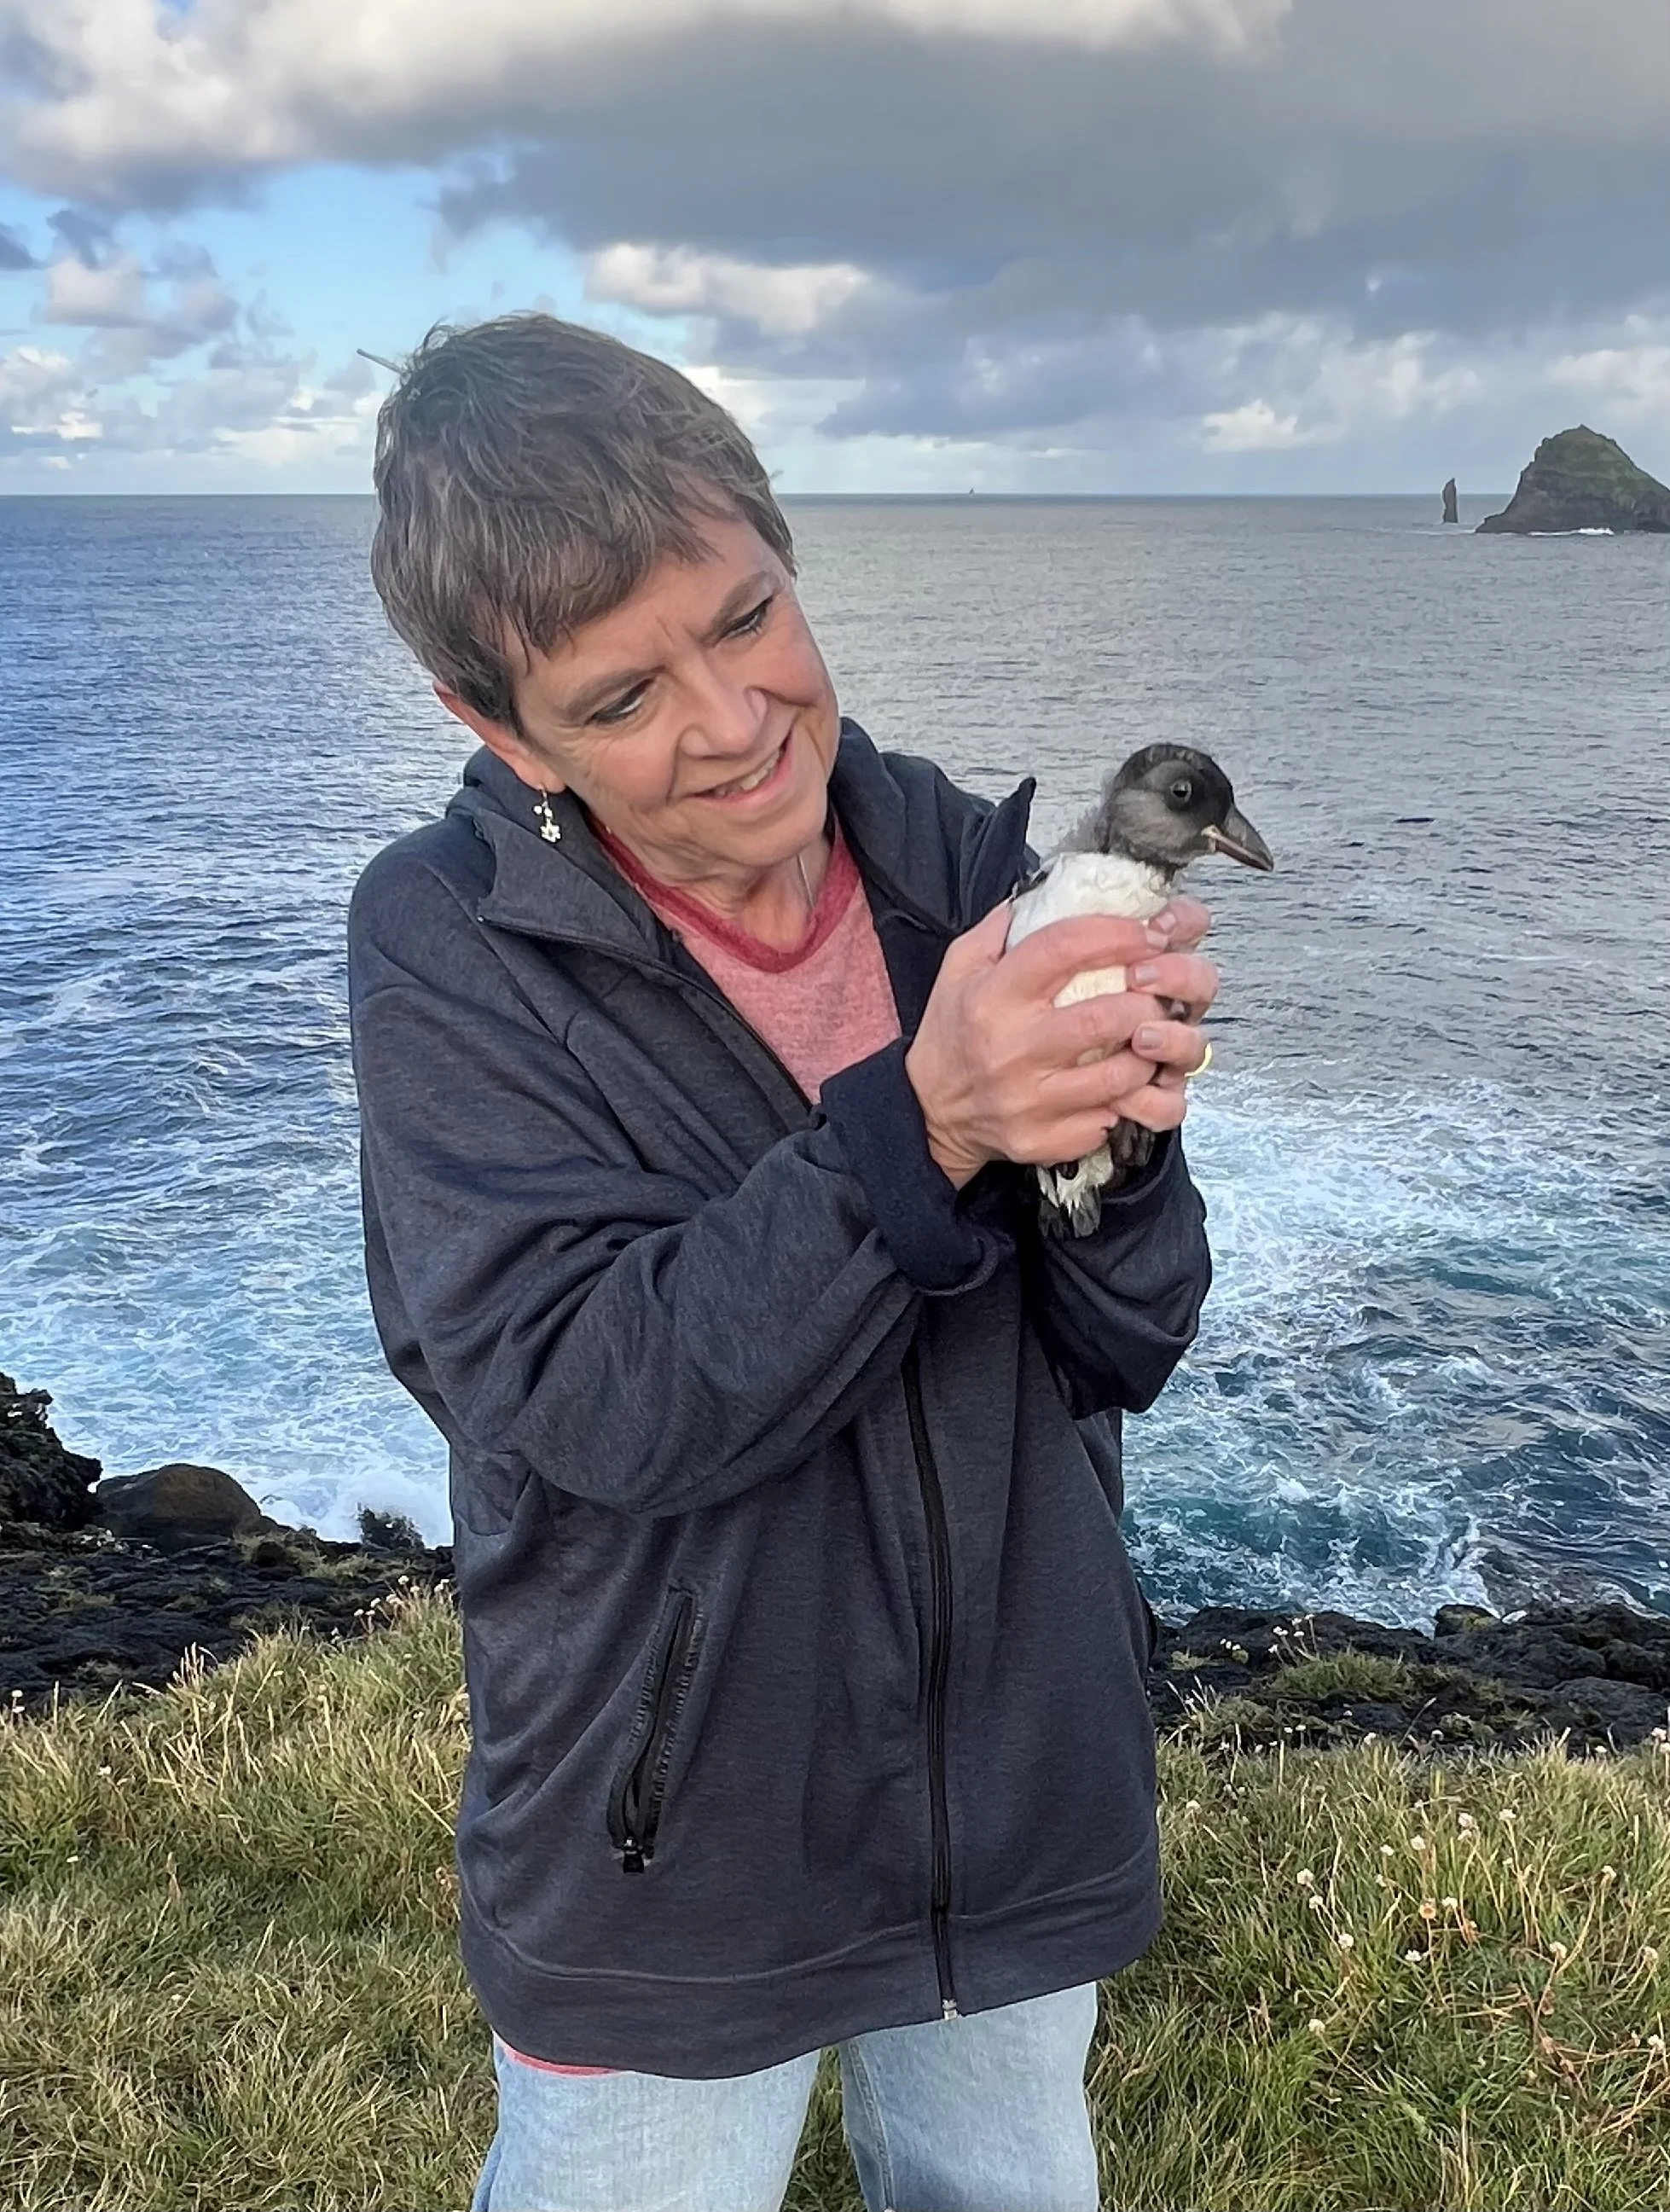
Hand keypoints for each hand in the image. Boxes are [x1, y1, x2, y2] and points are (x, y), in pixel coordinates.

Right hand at [905, 897, 1218, 1188]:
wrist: (928, 1112)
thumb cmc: (952, 1032)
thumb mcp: (959, 968)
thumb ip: (1000, 927)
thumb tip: (1050, 890)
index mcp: (994, 996)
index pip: (1065, 949)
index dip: (1117, 934)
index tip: (1148, 933)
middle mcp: (1012, 1048)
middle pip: (1106, 1017)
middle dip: (1147, 1000)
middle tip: (1158, 992)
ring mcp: (1029, 1101)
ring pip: (1120, 1076)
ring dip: (1148, 1053)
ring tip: (1149, 1037)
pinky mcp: (1042, 1139)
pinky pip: (1107, 1120)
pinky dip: (1125, 1101)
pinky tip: (1123, 1085)